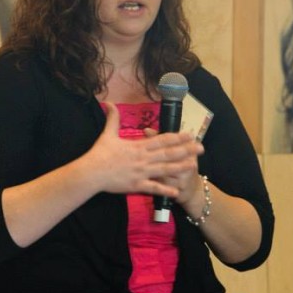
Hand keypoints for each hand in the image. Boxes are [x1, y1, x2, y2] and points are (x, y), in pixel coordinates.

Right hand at [80, 103, 202, 197]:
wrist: (91, 172)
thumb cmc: (99, 153)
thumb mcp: (107, 134)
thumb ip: (112, 119)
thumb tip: (108, 103)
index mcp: (138, 146)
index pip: (161, 140)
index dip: (176, 137)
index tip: (189, 134)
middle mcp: (143, 158)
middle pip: (168, 153)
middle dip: (186, 150)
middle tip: (201, 148)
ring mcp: (141, 172)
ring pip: (165, 169)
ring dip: (180, 167)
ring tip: (194, 165)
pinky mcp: (136, 185)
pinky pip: (153, 187)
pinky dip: (165, 189)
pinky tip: (177, 190)